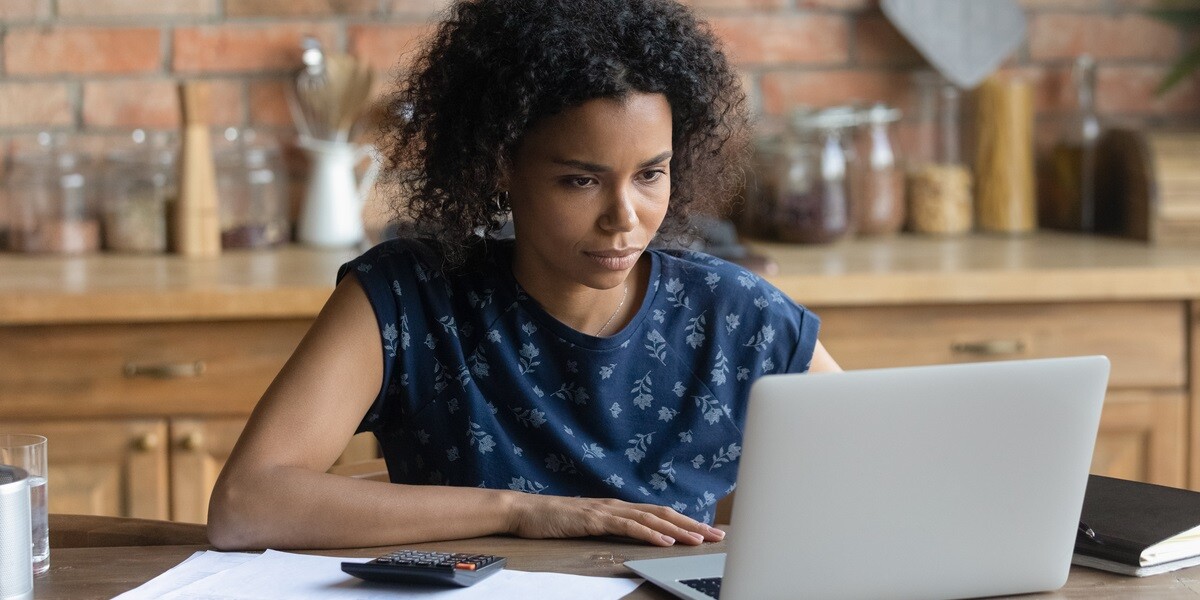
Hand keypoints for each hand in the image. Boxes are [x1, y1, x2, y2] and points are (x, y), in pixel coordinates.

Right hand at [505, 493, 724, 546]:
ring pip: (651, 518)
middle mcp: (617, 505)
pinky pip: (627, 526)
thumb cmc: (555, 520)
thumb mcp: (589, 524)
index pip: (659, 513)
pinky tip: (664, 540)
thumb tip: (634, 536)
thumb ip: (611, 527)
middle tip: (716, 535)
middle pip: (663, 513)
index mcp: (618, 507)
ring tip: (699, 539)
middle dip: (692, 524)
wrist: (526, 511)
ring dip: (678, 529)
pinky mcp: (595, 519)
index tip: (706, 531)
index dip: (685, 521)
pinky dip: (649, 533)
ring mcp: (606, 510)